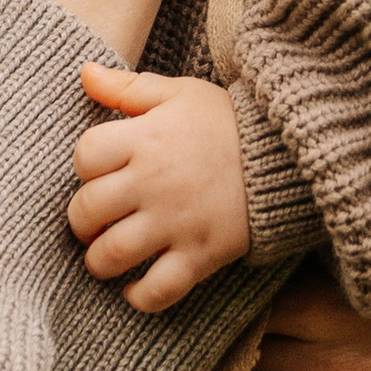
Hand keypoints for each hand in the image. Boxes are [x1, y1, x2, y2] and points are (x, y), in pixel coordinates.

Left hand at [70, 63, 249, 310]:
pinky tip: (135, 289)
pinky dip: (140, 297)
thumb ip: (127, 87)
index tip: (98, 172)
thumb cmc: (227, 122)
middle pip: (88, 210)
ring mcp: (176, 222)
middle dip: (81, 221)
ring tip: (106, 256)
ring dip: (99, 261)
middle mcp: (154, 182)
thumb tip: (84, 73)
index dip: (84, 166)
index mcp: (145, 138)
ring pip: (113, 254)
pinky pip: (158, 290)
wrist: (288, 154)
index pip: (85, 156)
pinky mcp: (201, 255)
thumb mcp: (179, 93)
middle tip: (93, 223)